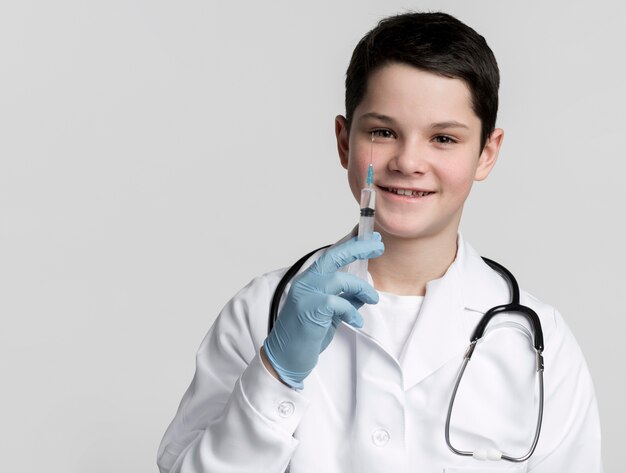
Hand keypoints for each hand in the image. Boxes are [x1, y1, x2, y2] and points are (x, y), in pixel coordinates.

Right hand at [263, 234, 383, 388]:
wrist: (285, 358)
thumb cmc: (305, 335)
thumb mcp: (329, 314)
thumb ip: (345, 300)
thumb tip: (364, 292)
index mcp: (309, 280)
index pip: (331, 255)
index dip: (352, 245)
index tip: (371, 238)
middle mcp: (305, 283)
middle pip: (333, 256)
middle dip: (357, 248)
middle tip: (378, 245)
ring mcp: (305, 295)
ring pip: (338, 279)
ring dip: (361, 287)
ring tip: (373, 298)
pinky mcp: (308, 310)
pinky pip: (337, 303)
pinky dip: (351, 310)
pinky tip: (356, 320)